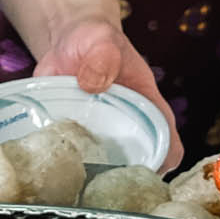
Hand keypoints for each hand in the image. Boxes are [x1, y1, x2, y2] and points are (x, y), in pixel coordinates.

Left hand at [32, 17, 184, 169]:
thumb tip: (93, 83)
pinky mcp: (75, 137)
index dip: (162, 162)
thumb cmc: (95, 40)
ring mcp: (101, 136)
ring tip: (73, 176)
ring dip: (91, 175)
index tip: (142, 172)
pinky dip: (64, 165)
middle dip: (123, 179)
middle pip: (137, 166)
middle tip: (100, 178)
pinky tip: (50, 166)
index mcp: (149, 107)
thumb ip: (102, 56)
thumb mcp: (101, 40)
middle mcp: (128, 127)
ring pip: (104, 169)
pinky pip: (75, 160)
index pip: (169, 145)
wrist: (66, 41)